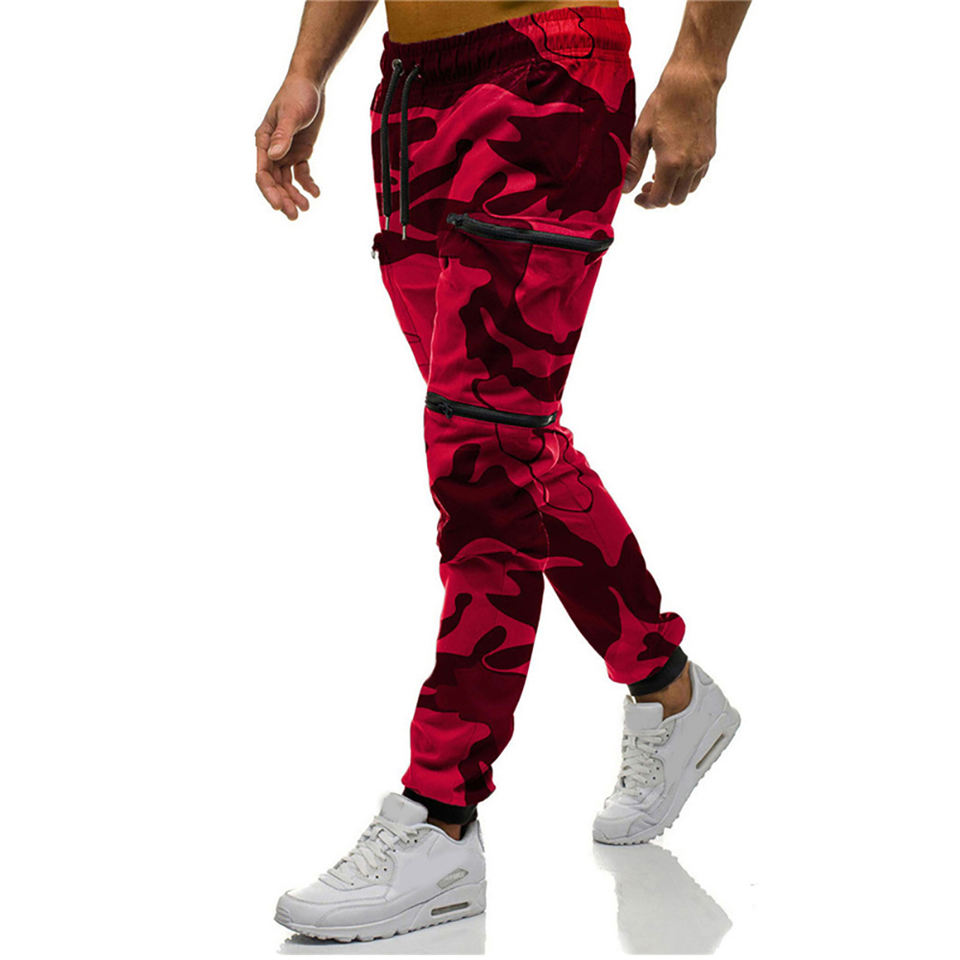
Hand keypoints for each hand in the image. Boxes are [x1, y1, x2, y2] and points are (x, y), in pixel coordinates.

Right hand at [255, 75, 323, 219]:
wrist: (311, 84)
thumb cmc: (297, 94)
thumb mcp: (291, 114)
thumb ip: (283, 135)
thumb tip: (274, 156)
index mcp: (264, 141)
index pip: (263, 172)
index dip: (269, 191)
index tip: (279, 206)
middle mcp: (272, 149)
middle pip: (274, 181)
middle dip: (283, 199)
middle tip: (295, 215)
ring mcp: (286, 151)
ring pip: (286, 181)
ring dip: (294, 195)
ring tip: (306, 208)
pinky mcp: (300, 151)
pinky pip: (301, 173)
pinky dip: (307, 184)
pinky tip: (316, 193)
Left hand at [623, 62, 719, 208]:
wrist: (692, 82)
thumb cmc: (664, 104)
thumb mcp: (641, 135)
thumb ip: (634, 166)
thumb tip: (626, 189)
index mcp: (671, 163)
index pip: (660, 199)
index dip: (647, 203)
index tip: (637, 197)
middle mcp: (690, 165)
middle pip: (675, 200)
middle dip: (659, 198)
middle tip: (646, 187)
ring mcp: (703, 159)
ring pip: (688, 191)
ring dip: (673, 190)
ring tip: (660, 176)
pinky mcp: (710, 152)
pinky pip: (698, 177)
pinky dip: (686, 179)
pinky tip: (675, 166)